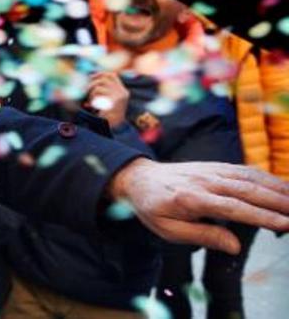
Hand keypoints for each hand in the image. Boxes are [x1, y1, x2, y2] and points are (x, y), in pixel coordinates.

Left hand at [85, 72, 129, 128]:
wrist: (114, 128)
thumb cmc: (108, 116)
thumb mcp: (108, 102)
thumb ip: (103, 91)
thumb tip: (90, 80)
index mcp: (123, 91)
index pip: (112, 75)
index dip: (100, 74)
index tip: (91, 77)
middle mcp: (122, 92)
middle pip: (103, 79)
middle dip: (92, 84)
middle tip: (86, 92)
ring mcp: (119, 96)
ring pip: (98, 86)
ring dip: (91, 94)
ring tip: (92, 103)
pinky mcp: (113, 100)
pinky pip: (97, 93)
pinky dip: (92, 99)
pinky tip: (93, 106)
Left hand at [107, 159, 288, 253]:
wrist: (137, 179)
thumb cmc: (153, 208)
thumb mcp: (168, 230)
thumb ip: (202, 236)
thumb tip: (235, 246)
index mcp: (192, 199)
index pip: (234, 208)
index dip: (261, 216)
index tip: (285, 224)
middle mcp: (205, 181)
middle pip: (248, 191)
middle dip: (279, 202)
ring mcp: (211, 171)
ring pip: (250, 178)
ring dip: (278, 188)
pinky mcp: (215, 166)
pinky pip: (245, 170)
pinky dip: (267, 177)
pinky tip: (283, 186)